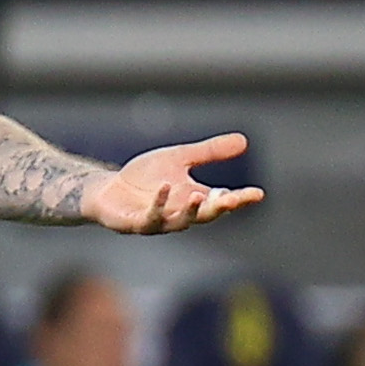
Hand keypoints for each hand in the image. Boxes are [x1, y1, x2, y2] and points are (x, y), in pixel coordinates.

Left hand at [85, 134, 262, 233]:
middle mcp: (179, 215)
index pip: (222, 202)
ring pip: (179, 222)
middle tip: (232, 199)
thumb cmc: (144, 178)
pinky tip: (165, 188)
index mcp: (194, 200)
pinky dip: (158, 206)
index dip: (240, 200)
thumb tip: (244, 141)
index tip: (258, 194)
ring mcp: (157, 222)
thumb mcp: (179, 158)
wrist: (106, 189)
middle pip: (204, 216)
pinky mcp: (133, 224)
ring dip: (190, 212)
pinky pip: (148, 219)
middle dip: (218, 209)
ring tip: (198, 196)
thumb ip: (209, 152)